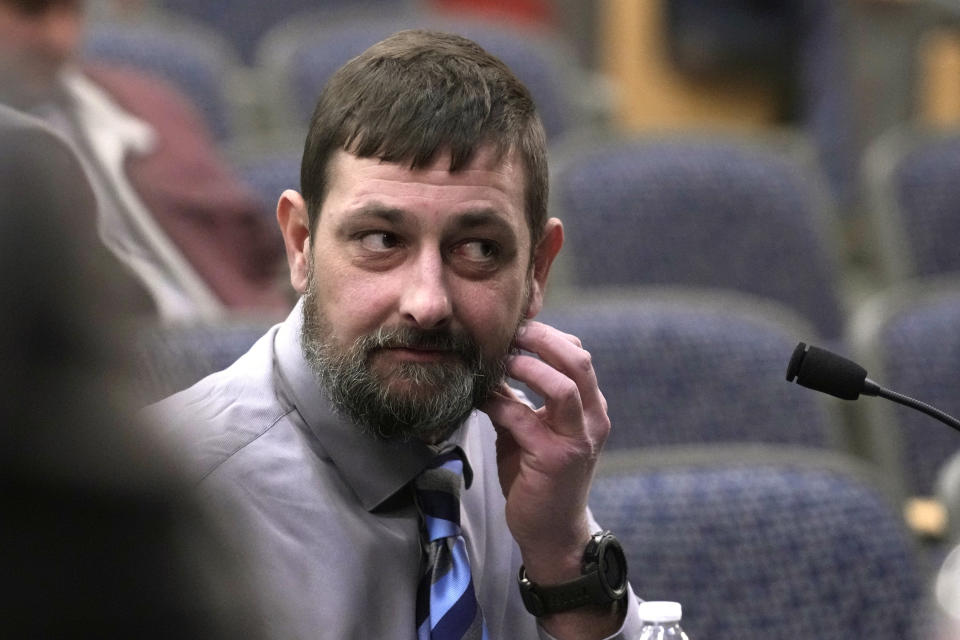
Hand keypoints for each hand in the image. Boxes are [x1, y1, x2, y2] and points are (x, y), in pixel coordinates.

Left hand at [481, 320, 610, 583]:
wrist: (552, 531)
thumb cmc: (539, 478)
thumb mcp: (535, 430)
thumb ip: (521, 399)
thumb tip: (490, 365)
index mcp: (591, 407)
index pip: (578, 354)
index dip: (547, 334)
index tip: (514, 327)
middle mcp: (592, 419)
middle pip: (578, 360)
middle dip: (541, 339)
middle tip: (509, 332)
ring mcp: (577, 440)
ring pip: (562, 386)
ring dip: (528, 367)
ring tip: (501, 361)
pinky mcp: (555, 459)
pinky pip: (525, 419)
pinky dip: (501, 403)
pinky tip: (483, 399)